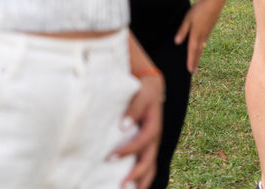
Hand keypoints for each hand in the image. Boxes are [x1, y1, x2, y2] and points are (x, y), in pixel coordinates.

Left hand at [114, 72, 163, 188]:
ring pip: (150, 166)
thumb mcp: (142, 93)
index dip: (128, 150)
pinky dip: (140, 177)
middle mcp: (155, 137)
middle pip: (149, 160)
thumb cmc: (143, 89)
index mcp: (154, 124)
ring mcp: (152, 143)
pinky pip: (146, 165)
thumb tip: (124, 126)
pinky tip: (131, 185)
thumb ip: (134, 108)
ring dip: (140, 181)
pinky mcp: (147, 146)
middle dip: (137, 175)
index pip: (143, 141)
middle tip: (121, 186)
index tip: (110, 157)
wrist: (151, 86)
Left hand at [174, 0, 224, 73]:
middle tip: (193, 71)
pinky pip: (204, 41)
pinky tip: (201, 47)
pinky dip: (201, 47)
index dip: (191, 61)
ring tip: (196, 61)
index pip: (192, 51)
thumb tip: (177, 42)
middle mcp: (203, 35)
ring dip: (198, 55)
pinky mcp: (210, 28)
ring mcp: (207, 32)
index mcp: (196, 34)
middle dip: (195, 61)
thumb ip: (183, 30)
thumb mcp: (188, 18)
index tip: (190, 71)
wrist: (215, 1)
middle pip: (198, 51)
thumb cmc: (200, 8)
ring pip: (202, 47)